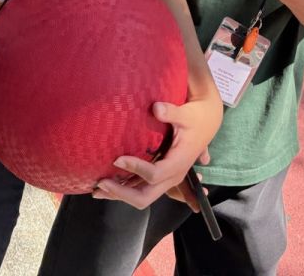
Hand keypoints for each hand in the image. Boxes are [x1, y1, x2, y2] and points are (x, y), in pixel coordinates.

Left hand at [92, 94, 220, 210]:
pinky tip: (107, 186)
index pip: (154, 175)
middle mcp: (172, 176)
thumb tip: (156, 108)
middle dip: (121, 193)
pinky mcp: (160, 175)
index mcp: (178, 164)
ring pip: (141, 197)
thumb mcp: (186, 113)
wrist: (207, 122)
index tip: (117, 158)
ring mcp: (166, 179)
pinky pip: (141, 189)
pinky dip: (124, 190)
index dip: (135, 168)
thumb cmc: (195, 117)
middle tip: (101, 182)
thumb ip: (171, 112)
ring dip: (119, 195)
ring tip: (96, 190)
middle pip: (145, 197)